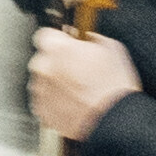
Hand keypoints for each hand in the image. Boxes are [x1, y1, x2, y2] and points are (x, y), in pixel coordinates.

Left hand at [29, 27, 140, 143]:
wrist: (115, 121)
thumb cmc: (114, 88)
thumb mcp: (113, 49)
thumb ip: (92, 38)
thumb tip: (88, 39)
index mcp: (57, 48)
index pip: (45, 35)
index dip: (59, 41)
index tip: (67, 46)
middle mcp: (43, 67)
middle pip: (43, 60)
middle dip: (57, 64)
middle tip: (78, 72)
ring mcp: (40, 91)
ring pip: (43, 82)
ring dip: (56, 84)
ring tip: (79, 92)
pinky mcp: (42, 111)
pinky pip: (45, 102)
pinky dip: (55, 102)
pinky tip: (74, 104)